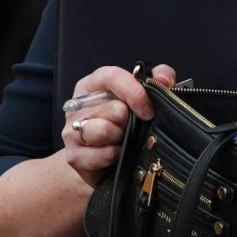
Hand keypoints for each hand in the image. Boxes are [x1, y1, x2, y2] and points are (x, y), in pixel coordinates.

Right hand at [62, 63, 175, 188]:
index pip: (112, 77)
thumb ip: (158, 79)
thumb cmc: (124, 122)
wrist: (103, 159)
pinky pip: (101, 155)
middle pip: (113, 109)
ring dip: (121, 138)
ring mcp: (71, 130)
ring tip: (122, 140)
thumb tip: (165, 80)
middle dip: (129, 121)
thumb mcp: (141, 95)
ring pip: (103, 130)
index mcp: (93, 84)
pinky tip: (116, 154)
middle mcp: (78, 105)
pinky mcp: (73, 155)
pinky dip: (114, 156)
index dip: (135, 92)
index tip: (149, 110)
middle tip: (131, 127)